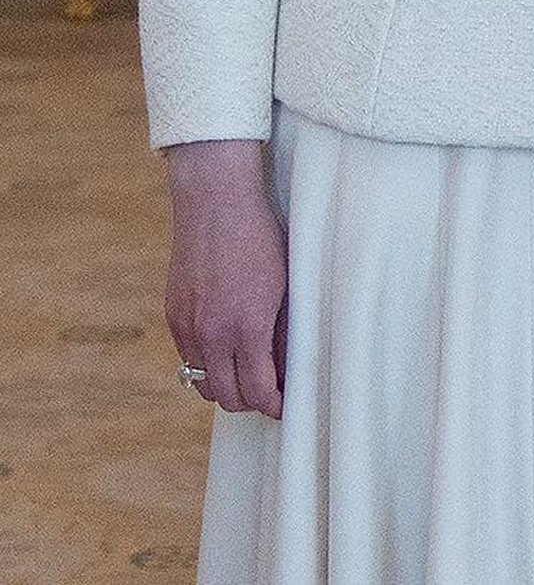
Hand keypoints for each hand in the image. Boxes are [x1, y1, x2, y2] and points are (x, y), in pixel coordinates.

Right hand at [164, 142, 287, 416]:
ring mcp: (187, 325)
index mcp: (246, 327)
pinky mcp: (173, 314)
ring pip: (201, 383)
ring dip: (224, 386)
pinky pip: (187, 357)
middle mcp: (211, 333)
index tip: (285, 403)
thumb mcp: (284, 284)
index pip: (257, 392)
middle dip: (250, 402)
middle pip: (227, 397)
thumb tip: (287, 369)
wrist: (215, 200)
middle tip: (267, 392)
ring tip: (244, 374)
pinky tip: (222, 349)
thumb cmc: (259, 236)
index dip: (274, 405)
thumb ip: (282, 332)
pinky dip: (205, 363)